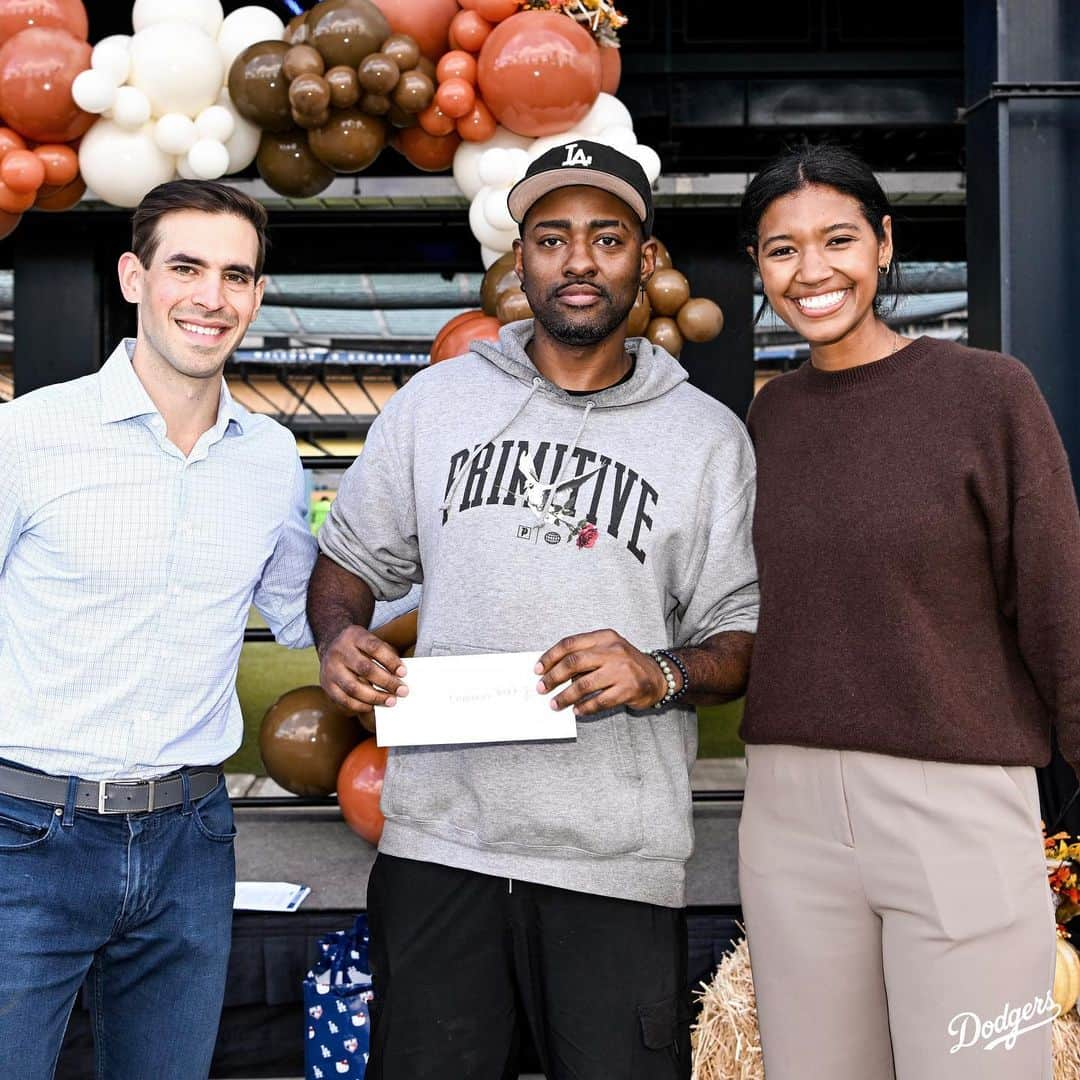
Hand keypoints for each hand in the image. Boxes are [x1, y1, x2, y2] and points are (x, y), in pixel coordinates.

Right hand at [319, 624, 407, 722]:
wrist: (331, 644)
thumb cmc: (359, 646)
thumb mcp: (370, 641)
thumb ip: (385, 655)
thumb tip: (400, 677)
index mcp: (354, 636)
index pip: (374, 648)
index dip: (390, 661)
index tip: (403, 672)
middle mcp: (339, 651)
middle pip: (365, 668)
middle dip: (386, 682)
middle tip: (402, 691)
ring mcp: (330, 668)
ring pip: (353, 687)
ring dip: (375, 697)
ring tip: (390, 701)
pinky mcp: (326, 684)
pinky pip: (343, 699)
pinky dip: (360, 705)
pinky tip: (372, 706)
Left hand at [535, 629, 667, 715]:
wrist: (659, 676)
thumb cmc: (626, 663)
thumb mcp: (608, 650)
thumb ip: (585, 656)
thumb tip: (553, 671)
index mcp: (604, 637)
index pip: (570, 643)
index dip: (550, 656)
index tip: (538, 669)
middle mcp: (613, 650)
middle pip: (574, 662)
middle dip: (553, 677)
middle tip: (542, 688)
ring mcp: (622, 670)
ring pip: (584, 684)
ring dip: (565, 696)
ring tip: (555, 704)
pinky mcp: (628, 689)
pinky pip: (599, 701)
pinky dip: (585, 707)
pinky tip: (576, 710)